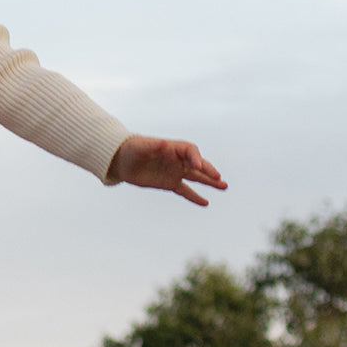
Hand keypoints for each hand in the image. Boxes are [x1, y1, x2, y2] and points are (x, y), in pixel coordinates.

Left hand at [107, 135, 226, 205]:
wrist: (122, 160)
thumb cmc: (132, 149)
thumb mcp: (140, 147)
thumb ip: (152, 146)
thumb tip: (162, 143)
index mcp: (173, 147)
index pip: (191, 151)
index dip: (196, 157)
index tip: (197, 166)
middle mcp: (178, 159)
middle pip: (198, 164)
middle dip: (209, 171)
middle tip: (219, 178)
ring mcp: (175, 171)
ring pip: (196, 178)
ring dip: (210, 182)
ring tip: (224, 187)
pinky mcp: (170, 183)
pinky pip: (185, 190)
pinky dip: (195, 197)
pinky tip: (206, 203)